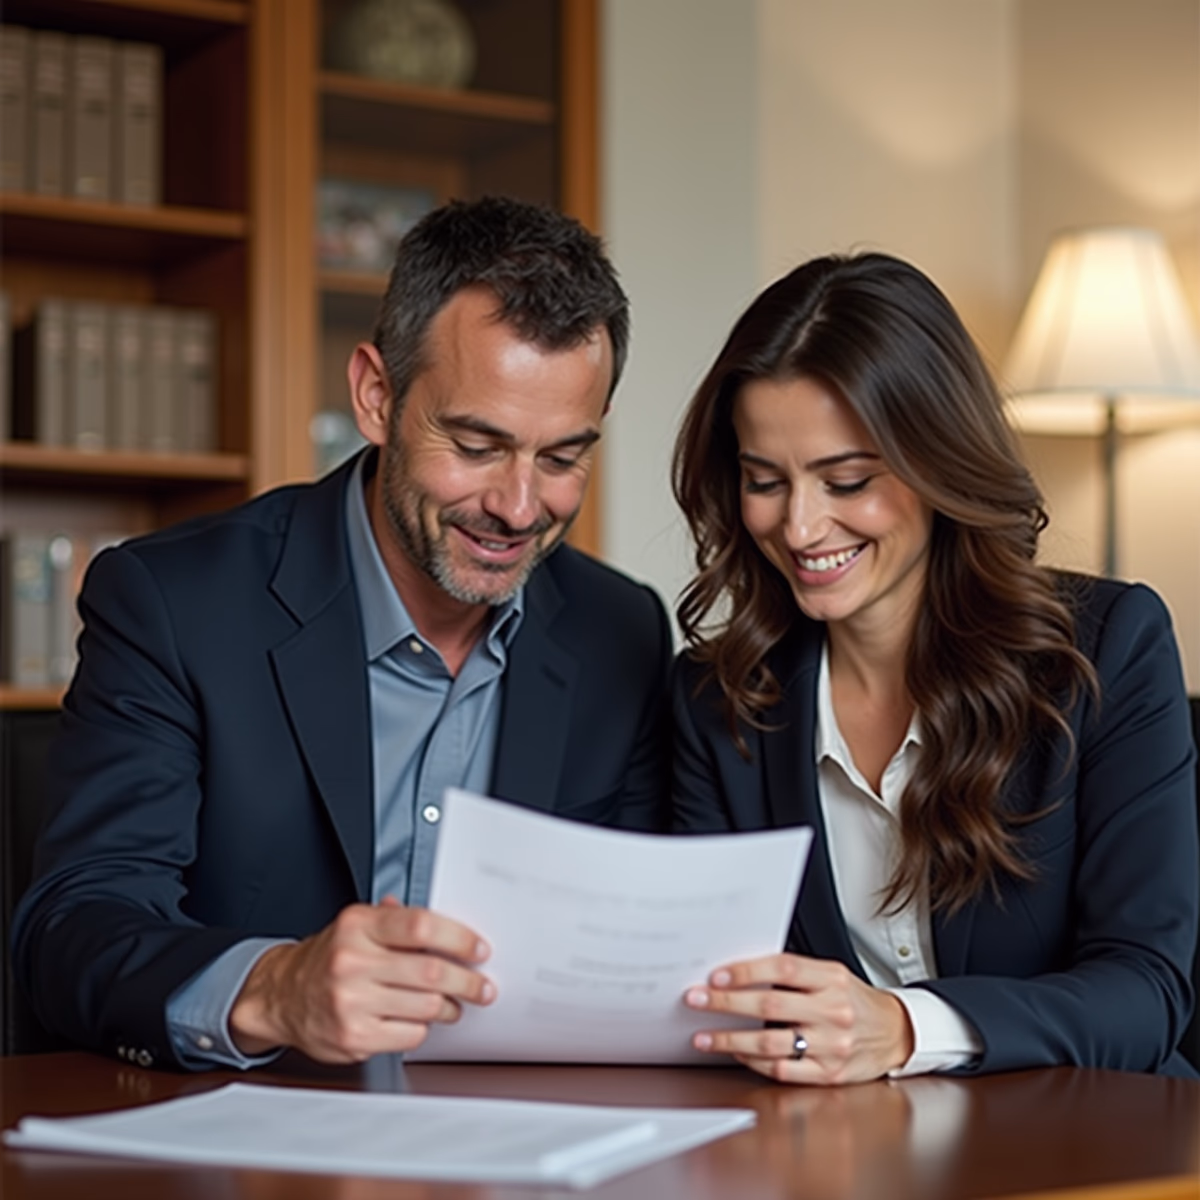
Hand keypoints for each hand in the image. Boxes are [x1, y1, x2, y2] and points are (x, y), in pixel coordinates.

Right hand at [229, 897, 493, 1062]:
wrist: (281, 996)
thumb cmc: (327, 958)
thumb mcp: (356, 925)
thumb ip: (397, 920)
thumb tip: (444, 922)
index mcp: (358, 926)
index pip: (420, 926)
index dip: (458, 938)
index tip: (478, 950)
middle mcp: (353, 962)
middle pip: (431, 972)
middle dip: (467, 981)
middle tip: (482, 986)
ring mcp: (351, 1002)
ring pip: (426, 1007)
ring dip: (449, 1008)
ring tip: (452, 1004)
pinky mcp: (353, 1037)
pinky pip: (410, 1035)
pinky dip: (423, 1028)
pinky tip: (419, 1020)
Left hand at [684, 953, 913, 1083]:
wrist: (895, 1033)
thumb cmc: (855, 1000)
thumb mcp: (831, 975)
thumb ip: (793, 974)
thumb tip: (738, 972)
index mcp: (832, 979)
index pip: (782, 970)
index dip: (746, 972)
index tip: (716, 976)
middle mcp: (832, 1011)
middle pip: (769, 1007)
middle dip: (725, 1003)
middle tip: (696, 1000)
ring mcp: (831, 1045)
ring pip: (770, 1043)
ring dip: (730, 1039)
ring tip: (704, 1036)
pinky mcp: (828, 1074)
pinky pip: (782, 1069)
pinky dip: (754, 1062)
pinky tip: (736, 1054)